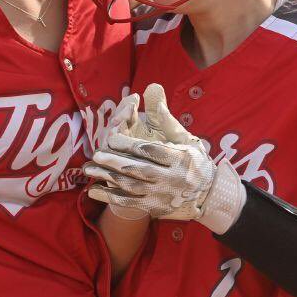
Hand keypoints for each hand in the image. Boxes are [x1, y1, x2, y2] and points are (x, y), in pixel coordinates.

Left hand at [84, 84, 245, 233]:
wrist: (207, 193)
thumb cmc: (192, 159)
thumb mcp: (185, 137)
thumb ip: (165, 117)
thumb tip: (152, 89)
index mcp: (180, 158)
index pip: (152, 151)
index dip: (130, 145)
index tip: (111, 137)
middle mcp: (172, 178)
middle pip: (140, 169)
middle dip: (116, 162)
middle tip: (96, 154)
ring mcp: (163, 195)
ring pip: (132, 187)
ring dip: (108, 178)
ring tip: (89, 170)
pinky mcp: (155, 207)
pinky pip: (130, 204)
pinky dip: (111, 198)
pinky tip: (94, 191)